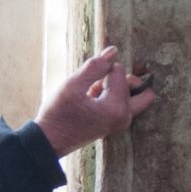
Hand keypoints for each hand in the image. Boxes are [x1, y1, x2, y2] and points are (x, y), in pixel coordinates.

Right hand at [35, 46, 154, 156]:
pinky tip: (92, 100)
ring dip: (117, 88)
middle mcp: (124, 117)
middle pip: (140, 88)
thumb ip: (95, 66)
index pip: (119, 71)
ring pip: (134, 95)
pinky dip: (113, 96)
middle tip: (103, 82)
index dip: (101, 69)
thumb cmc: (58, 114)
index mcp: (116, 108)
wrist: (50, 140)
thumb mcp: (72, 85)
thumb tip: (113, 50)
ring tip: (94, 93)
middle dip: (123, 79)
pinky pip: (125, 103)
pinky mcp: (116, 123)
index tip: (86, 80)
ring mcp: (121, 122)